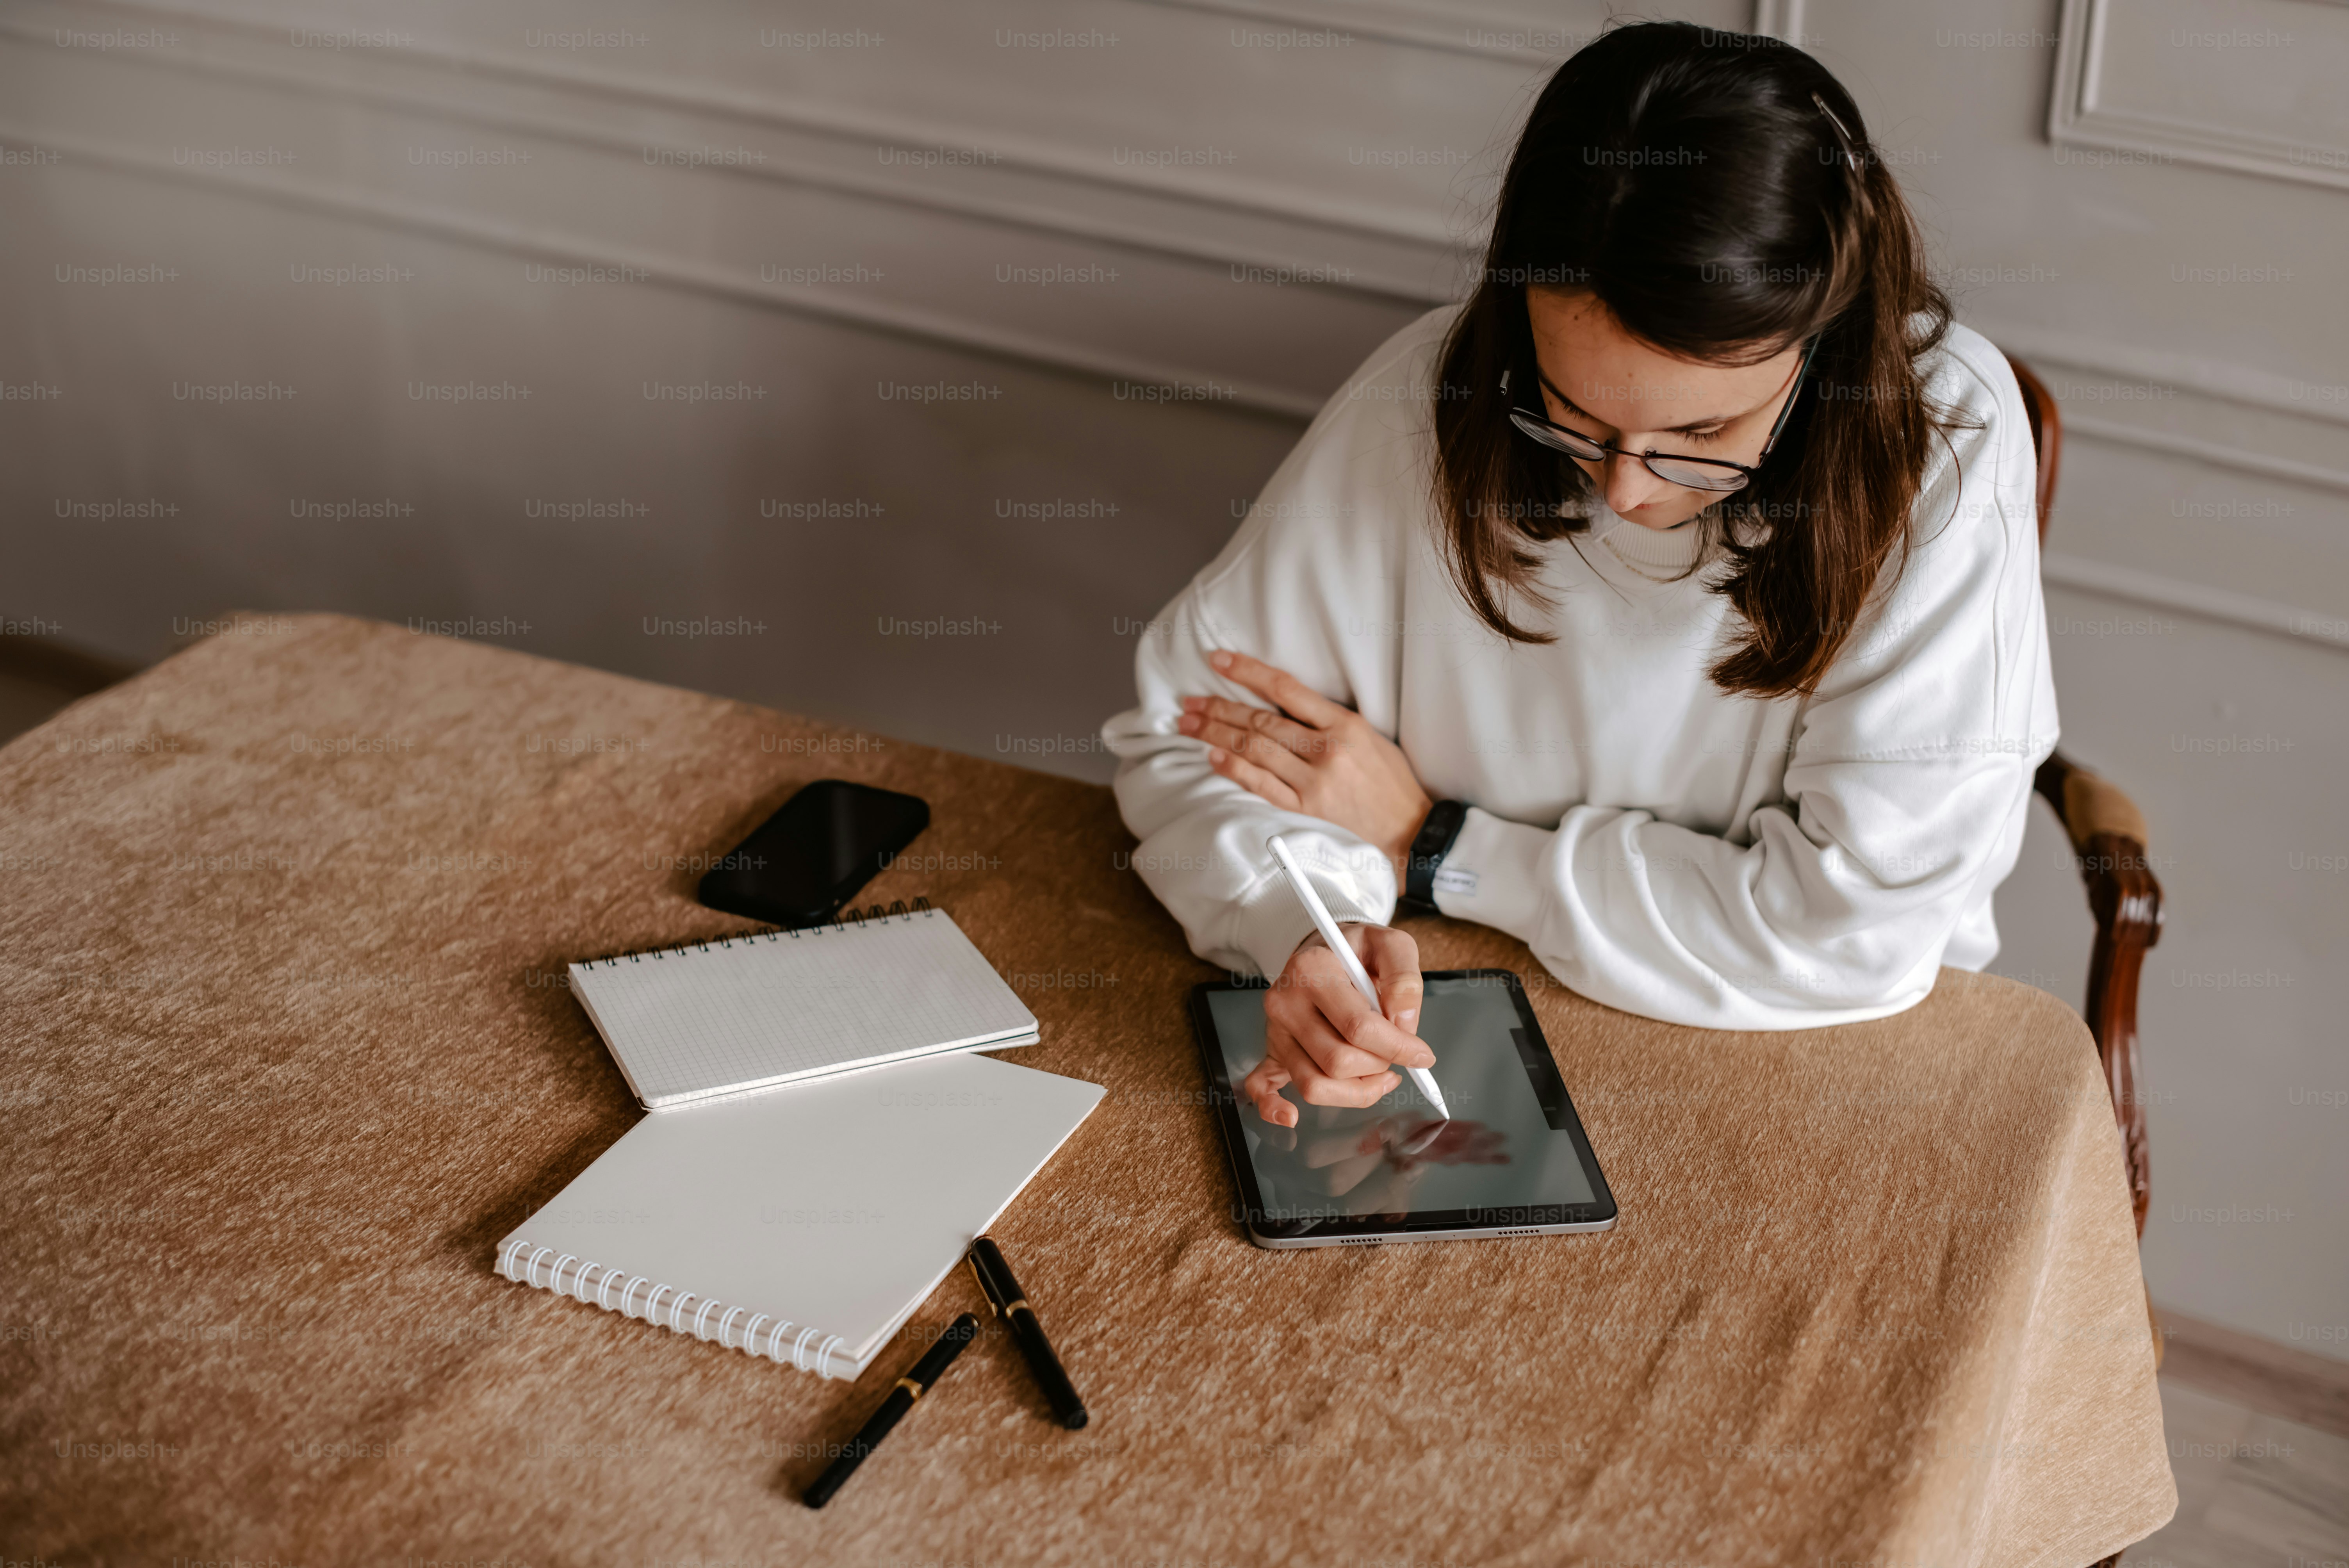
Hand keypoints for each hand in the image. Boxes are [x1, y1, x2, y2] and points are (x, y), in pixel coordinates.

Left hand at [1179, 650, 1432, 878]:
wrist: (1408, 829)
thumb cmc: (1390, 779)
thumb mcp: (1369, 734)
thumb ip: (1328, 719)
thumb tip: (1281, 703)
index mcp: (1344, 724)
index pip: (1285, 689)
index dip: (1247, 672)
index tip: (1218, 660)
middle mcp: (1326, 750)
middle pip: (1260, 720)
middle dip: (1218, 708)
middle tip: (1189, 702)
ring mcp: (1314, 782)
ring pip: (1254, 749)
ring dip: (1216, 734)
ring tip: (1189, 725)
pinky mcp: (1306, 809)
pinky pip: (1261, 785)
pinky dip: (1234, 769)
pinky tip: (1213, 756)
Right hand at [1240, 924, 1428, 1128]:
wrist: (1323, 950)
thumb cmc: (1356, 951)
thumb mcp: (1391, 945)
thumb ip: (1404, 977)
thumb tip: (1403, 1022)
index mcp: (1312, 970)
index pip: (1358, 1026)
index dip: (1398, 1047)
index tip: (1422, 1055)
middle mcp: (1285, 1002)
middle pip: (1337, 1061)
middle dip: (1379, 1066)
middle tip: (1395, 1055)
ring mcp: (1275, 1030)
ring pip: (1312, 1084)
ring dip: (1355, 1090)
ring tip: (1378, 1075)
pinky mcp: (1271, 1049)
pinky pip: (1262, 1087)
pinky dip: (1273, 1107)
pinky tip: (1290, 1117)